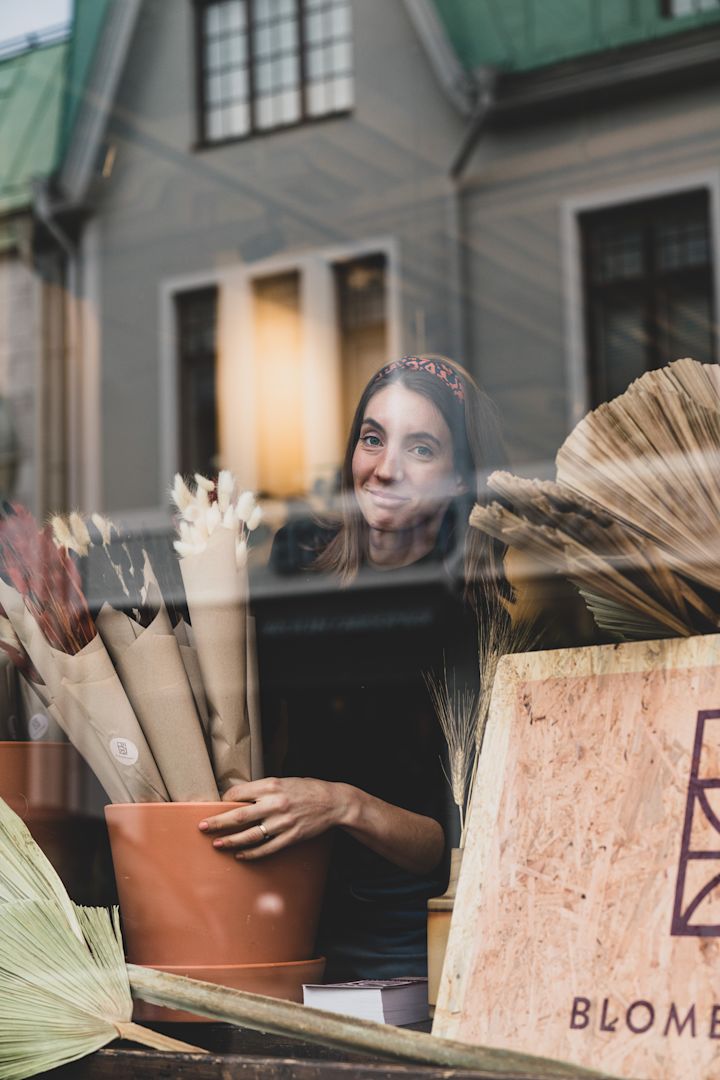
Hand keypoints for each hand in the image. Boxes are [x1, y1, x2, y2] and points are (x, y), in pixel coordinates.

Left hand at [198, 776, 347, 859]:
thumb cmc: (306, 789)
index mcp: (272, 786)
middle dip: (218, 822)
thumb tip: (238, 798)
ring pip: (250, 835)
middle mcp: (276, 804)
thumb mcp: (284, 781)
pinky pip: (267, 848)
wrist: (333, 802)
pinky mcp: (291, 837)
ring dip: (231, 841)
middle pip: (240, 815)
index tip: (217, 805)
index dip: (225, 800)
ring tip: (217, 844)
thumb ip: (263, 789)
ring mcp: (283, 822)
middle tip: (202, 827)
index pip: (240, 793)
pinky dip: (251, 853)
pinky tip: (240, 855)